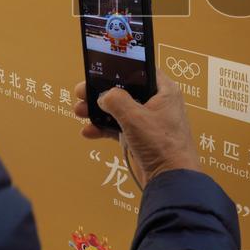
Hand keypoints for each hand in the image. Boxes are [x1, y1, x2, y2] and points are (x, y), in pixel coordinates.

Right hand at [73, 75, 199, 186]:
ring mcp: (149, 122)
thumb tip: (103, 96)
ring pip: (119, 110)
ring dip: (98, 111)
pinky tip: (88, 131)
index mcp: (164, 91)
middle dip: (101, 92)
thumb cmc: (162, 145)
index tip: (100, 68)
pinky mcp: (142, 139)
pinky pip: (119, 128)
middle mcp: (158, 104)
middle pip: (125, 90)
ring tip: (79, 111)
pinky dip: (104, 129)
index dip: (120, 68)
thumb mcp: (134, 117)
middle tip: (82, 92)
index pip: (141, 70)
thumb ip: (115, 100)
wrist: (170, 181)